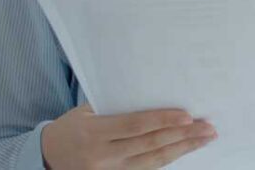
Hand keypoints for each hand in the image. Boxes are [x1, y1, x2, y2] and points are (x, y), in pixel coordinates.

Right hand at [41, 103, 216, 168]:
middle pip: (150, 145)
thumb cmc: (71, 126)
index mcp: (94, 133)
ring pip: (153, 161)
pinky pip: (146, 169)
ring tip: (205, 138)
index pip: (136, 126)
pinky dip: (168, 158)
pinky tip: (185, 149)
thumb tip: (156, 92)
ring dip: (183, 149)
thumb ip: (118, 107)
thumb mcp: (88, 111)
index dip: (163, 121)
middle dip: (183, 135)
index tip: (188, 116)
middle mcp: (102, 156)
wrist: (46, 156)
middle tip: (208, 127)